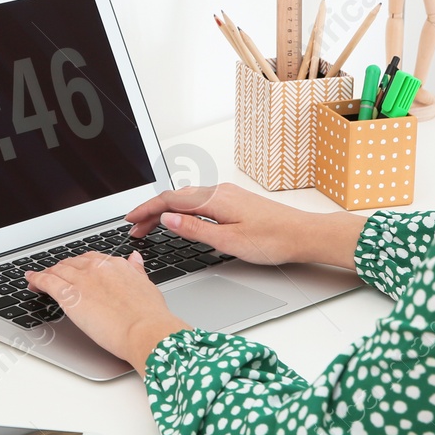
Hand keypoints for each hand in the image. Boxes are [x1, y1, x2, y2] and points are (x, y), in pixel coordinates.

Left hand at [25, 252, 187, 374]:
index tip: (75, 271)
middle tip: (54, 275)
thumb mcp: (146, 285)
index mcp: (115, 265)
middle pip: (72, 264)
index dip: (79, 266)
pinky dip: (36, 279)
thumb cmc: (149, 316)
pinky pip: (47, 281)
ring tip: (38, 279)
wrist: (145, 330)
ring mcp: (82, 280)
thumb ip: (136, 270)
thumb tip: (135, 258)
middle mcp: (97, 267)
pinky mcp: (69, 295)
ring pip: (57, 271)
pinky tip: (31, 282)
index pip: (91, 260)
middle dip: (61, 269)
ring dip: (46, 273)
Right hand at [125, 185, 365, 268]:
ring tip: (151, 226)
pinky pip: (199, 201)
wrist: (304, 234)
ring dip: (166, 211)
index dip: (146, 210)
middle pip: (175, 198)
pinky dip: (182, 210)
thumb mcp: (228, 242)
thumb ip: (195, 230)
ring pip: (187, 199)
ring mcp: (227, 195)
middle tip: (136, 229)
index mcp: (214, 200)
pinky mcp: (234, 201)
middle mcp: (218, 192)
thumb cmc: (273, 240)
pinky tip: (180, 220)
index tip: (130, 221)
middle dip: (151, 211)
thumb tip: (168, 220)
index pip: (169, 201)